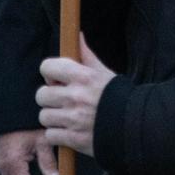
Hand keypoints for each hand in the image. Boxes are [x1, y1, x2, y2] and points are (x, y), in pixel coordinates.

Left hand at [38, 37, 112, 157]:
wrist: (133, 126)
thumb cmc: (118, 97)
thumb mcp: (103, 72)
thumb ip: (86, 55)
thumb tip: (76, 35)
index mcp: (83, 77)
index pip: (47, 67)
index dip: (49, 73)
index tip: (57, 80)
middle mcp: (75, 96)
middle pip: (41, 94)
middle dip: (49, 97)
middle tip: (61, 100)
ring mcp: (73, 119)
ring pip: (44, 116)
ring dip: (52, 118)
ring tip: (66, 117)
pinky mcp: (73, 139)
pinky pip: (50, 135)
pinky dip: (57, 135)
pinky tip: (68, 131)